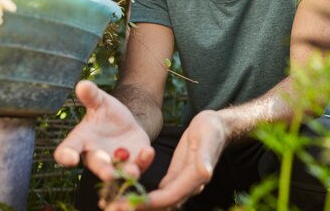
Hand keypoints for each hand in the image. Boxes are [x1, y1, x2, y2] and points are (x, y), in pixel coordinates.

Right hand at [53, 80, 154, 181]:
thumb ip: (91, 96)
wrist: (125, 122)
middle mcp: (96, 157)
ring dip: (126, 172)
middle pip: (97, 166)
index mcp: (80, 142)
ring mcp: (115, 163)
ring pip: (120, 172)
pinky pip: (139, 165)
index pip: (66, 151)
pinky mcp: (134, 162)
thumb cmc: (105, 113)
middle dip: (103, 170)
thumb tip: (82, 84)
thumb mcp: (99, 101)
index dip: (66, 156)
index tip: (69, 158)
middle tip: (109, 174)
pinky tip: (148, 151)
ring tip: (132, 171)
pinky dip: (144, 161)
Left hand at [106, 110, 228, 210]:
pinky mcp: (175, 177)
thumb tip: (206, 174)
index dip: (151, 202)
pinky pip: (159, 192)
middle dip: (139, 207)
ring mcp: (181, 182)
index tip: (129, 204)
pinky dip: (143, 195)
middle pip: (163, 204)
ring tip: (113, 204)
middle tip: (112, 207)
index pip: (171, 195)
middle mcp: (189, 185)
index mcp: (196, 177)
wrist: (217, 127)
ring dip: (138, 204)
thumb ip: (206, 156)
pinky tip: (126, 194)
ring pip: (159, 201)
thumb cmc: (213, 128)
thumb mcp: (209, 137)